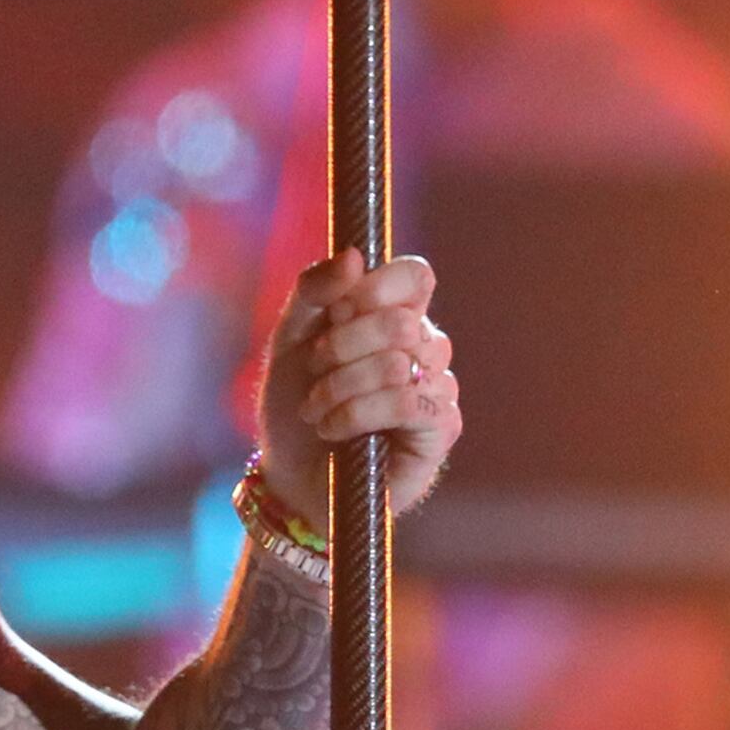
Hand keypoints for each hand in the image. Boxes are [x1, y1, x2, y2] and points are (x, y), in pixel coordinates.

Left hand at [257, 249, 459, 522]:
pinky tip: (334, 429)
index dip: (373, 290)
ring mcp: (439, 387)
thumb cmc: (294, 404)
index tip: (332, 315)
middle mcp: (426, 348)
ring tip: (316, 409)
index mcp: (396, 316)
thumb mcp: (289, 339)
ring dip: (340, 387)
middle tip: (314, 370)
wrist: (288, 474)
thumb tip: (354, 255)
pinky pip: (406, 404)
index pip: (415, 276)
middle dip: (340, 348)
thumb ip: (313, 291)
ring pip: (398, 365)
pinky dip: (356, 414)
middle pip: (400, 323)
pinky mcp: (441, 429)